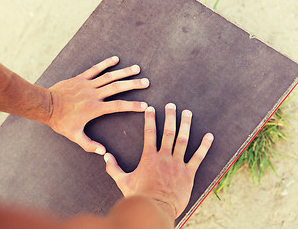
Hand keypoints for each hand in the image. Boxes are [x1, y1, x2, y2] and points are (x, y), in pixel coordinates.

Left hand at [47, 56, 148, 154]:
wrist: (46, 106)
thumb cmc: (60, 122)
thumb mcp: (74, 136)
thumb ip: (89, 145)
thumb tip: (103, 152)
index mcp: (95, 108)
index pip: (118, 106)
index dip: (133, 106)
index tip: (145, 106)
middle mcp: (94, 94)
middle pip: (118, 88)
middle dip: (133, 84)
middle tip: (146, 82)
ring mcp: (88, 84)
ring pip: (109, 76)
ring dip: (124, 72)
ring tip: (137, 68)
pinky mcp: (81, 78)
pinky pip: (95, 69)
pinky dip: (106, 63)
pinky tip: (115, 59)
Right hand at [104, 103, 213, 218]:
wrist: (155, 209)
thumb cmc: (138, 195)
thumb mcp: (122, 181)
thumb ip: (113, 167)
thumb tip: (104, 156)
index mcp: (149, 157)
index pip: (149, 133)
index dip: (150, 119)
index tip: (151, 108)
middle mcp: (164, 157)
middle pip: (168, 132)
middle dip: (170, 117)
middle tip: (172, 105)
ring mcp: (177, 164)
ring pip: (183, 140)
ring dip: (185, 125)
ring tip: (187, 113)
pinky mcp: (188, 174)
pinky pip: (198, 157)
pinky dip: (204, 146)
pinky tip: (209, 135)